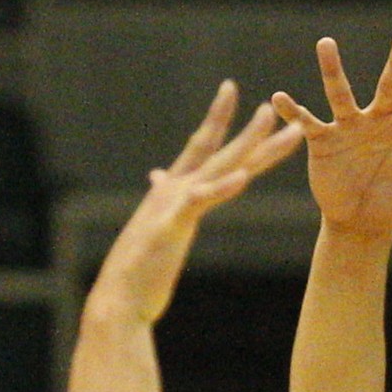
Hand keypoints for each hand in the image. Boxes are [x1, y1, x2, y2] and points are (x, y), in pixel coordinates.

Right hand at [87, 81, 301, 326]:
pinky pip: (201, 203)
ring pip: (220, 167)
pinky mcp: (172, 227)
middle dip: (250, 129)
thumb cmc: (140, 269)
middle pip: (221, 152)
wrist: (119, 300)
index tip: (233, 92)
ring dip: (246, 143)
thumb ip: (162, 200)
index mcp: (174, 190)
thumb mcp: (157, 226)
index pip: (202, 146)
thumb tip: (157, 179)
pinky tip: (242, 177)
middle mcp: (175, 190)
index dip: (219, 119)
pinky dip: (221, 189)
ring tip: (267, 121)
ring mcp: (173, 205)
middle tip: (273, 104)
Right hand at [280, 33, 391, 243]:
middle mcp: (379, 121)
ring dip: (333, 71)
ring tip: (325, 43)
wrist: (360, 219)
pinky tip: (279, 98)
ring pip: (341, 94)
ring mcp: (350, 127)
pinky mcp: (324, 141)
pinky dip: (293, 112)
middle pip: (389, 88)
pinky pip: (308, 123)